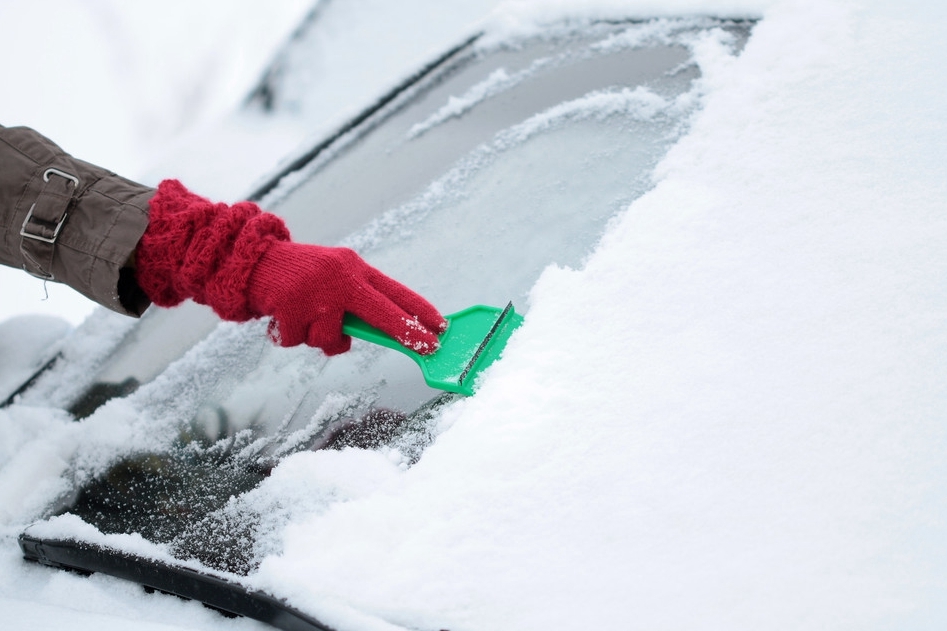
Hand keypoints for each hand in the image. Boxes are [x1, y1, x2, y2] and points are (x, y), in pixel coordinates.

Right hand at [136, 179, 444, 355]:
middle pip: (384, 313)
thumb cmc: (298, 277)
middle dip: (407, 333)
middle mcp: (340, 277)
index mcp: (353, 268)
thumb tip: (384, 337)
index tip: (441, 328)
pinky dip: (287, 336)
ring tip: (301, 318)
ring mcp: (316, 292)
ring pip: (332, 339)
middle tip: (426, 347)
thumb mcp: (331, 280)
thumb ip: (355, 304)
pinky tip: (280, 317)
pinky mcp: (291, 306)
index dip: (420, 311)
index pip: (395, 292)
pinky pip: (298, 341)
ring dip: (316, 338)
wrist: (249, 260)